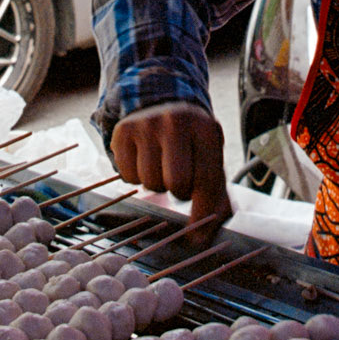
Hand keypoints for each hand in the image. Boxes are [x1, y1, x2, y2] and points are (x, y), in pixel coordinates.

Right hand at [111, 106, 228, 234]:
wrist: (161, 102)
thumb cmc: (190, 139)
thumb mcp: (210, 155)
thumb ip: (215, 195)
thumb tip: (204, 236)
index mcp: (206, 129)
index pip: (207, 180)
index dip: (203, 212)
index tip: (196, 236)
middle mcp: (176, 123)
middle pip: (177, 184)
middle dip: (179, 192)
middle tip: (180, 182)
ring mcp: (147, 125)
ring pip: (150, 182)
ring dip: (157, 184)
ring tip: (162, 167)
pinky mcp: (123, 131)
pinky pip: (128, 177)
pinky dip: (136, 177)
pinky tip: (144, 160)